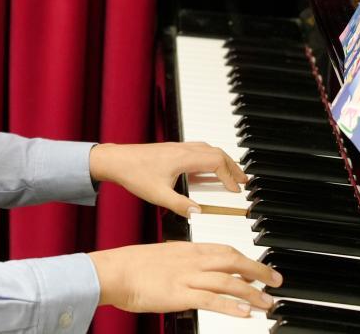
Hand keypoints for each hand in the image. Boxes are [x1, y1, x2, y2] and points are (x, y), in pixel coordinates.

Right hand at [88, 241, 280, 315]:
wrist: (112, 271)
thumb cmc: (130, 265)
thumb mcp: (161, 257)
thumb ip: (181, 262)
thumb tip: (195, 272)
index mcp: (186, 248)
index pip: (224, 250)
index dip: (246, 259)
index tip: (259, 268)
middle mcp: (191, 260)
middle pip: (233, 261)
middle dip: (258, 271)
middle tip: (275, 281)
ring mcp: (187, 277)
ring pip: (228, 282)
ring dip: (252, 292)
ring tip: (268, 302)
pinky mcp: (180, 294)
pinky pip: (212, 300)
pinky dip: (231, 306)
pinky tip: (246, 312)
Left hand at [89, 142, 246, 216]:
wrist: (116, 160)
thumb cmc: (134, 174)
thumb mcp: (158, 195)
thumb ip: (180, 205)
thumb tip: (198, 213)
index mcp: (183, 158)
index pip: (216, 162)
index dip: (229, 176)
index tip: (236, 190)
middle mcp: (183, 149)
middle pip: (217, 152)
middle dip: (233, 166)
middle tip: (244, 181)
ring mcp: (178, 147)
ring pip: (209, 149)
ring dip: (223, 160)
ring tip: (232, 175)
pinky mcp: (172, 149)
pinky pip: (199, 150)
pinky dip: (211, 158)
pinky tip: (209, 170)